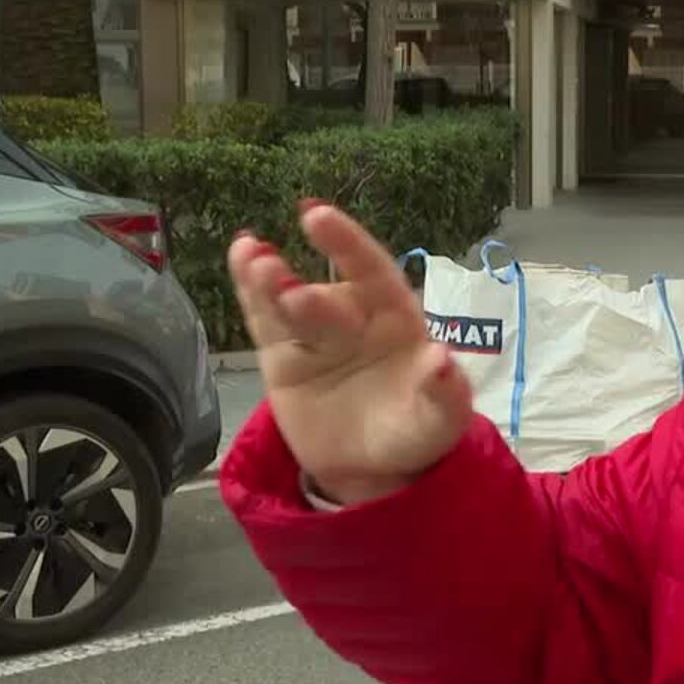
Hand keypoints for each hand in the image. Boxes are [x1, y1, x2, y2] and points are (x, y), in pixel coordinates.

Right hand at [227, 201, 472, 502]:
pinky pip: (264, 319)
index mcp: (397, 320)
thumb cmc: (414, 429)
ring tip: (253, 261)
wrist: (371, 466)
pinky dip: (249, 291)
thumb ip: (444, 392)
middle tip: (291, 293)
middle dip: (309, 295)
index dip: (349, 245)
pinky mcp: (281, 354)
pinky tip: (239, 255)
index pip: (375, 275)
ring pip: (288, 302)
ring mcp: (314, 333)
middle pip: (328, 299)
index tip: (320, 217)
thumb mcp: (440, 420)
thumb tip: (442, 359)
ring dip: (268, 281)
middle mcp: (354, 316)